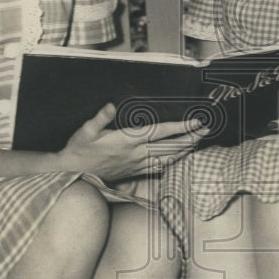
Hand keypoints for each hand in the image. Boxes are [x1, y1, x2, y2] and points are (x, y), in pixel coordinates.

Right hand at [60, 104, 207, 181]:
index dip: (180, 127)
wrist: (72, 172)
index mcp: (127, 141)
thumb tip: (111, 105)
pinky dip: (171, 161)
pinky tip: (178, 158)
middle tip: (205, 130)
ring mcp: (136, 165)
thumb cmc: (79, 149)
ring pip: (166, 158)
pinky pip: (158, 168)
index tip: (195, 122)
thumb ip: (100, 118)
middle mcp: (136, 154)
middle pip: (169, 146)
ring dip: (184, 150)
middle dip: (190, 137)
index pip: (160, 132)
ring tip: (197, 142)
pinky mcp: (133, 172)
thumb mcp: (85, 130)